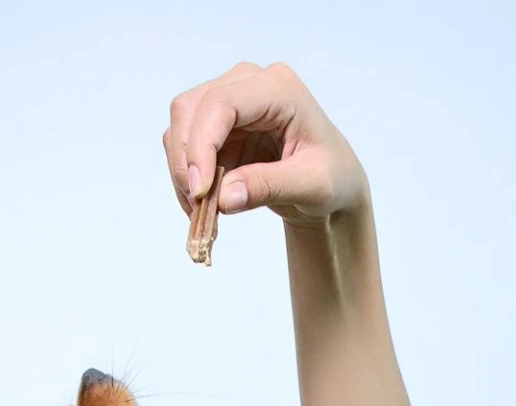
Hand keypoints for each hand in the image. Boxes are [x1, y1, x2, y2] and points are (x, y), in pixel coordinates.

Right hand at [164, 62, 368, 228]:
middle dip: (186, 160)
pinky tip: (204, 205)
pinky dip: (188, 177)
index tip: (200, 191)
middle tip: (197, 207)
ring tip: (202, 212)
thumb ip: (268, 187)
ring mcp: (231, 100)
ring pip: (181, 125)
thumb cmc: (333, 178)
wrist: (334, 184)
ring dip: (183, 171)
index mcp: (279, 88)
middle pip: (191, 107)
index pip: (221, 103)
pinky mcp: (220, 124)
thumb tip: (223, 199)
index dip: (201, 145)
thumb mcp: (312, 186)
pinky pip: (186, 146)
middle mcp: (249, 83)